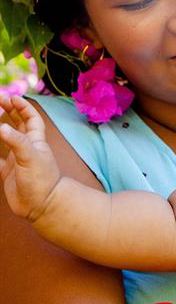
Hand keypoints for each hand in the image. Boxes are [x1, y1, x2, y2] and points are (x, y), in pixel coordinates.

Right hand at [0, 95, 60, 220]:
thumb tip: (1, 126)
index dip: (23, 106)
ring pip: (7, 138)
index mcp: (36, 141)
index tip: (11, 97)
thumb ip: (17, 142)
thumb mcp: (31, 158)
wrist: (43, 205)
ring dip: (0, 127)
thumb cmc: (42, 180)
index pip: (31, 118)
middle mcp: (27, 147)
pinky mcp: (8, 172)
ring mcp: (17, 159)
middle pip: (18, 124)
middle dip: (10, 111)